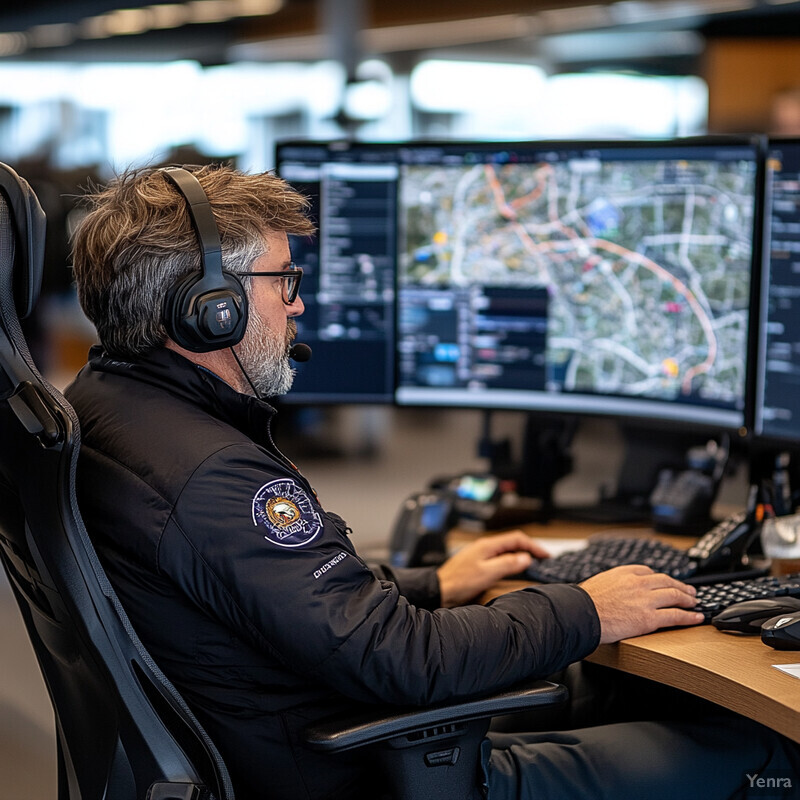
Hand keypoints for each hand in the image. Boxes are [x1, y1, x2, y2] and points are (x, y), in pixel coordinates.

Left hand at [437, 532, 549, 607]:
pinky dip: (510, 561)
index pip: (517, 539)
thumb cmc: (458, 582)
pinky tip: (513, 569)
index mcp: (487, 545)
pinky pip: (499, 558)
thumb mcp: (487, 574)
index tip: (546, 555)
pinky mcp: (477, 563)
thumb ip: (507, 564)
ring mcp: (480, 554)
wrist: (439, 590)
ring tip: (532, 564)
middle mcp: (484, 547)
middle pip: (512, 543)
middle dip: (529, 549)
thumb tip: (526, 558)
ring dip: (520, 555)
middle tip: (543, 560)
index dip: (534, 546)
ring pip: (506, 550)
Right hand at [579, 564, 703, 643]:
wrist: (582, 614)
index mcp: (624, 573)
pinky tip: (696, 617)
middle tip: (689, 590)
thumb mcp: (598, 583)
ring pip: (675, 595)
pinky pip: (675, 615)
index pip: (648, 571)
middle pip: (666, 581)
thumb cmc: (584, 603)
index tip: (664, 582)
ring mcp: (645, 600)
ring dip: (688, 598)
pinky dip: (689, 616)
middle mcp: (638, 583)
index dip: (659, 578)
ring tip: (694, 602)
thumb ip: (611, 584)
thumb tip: (611, 590)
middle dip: (680, 585)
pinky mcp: (649, 618)